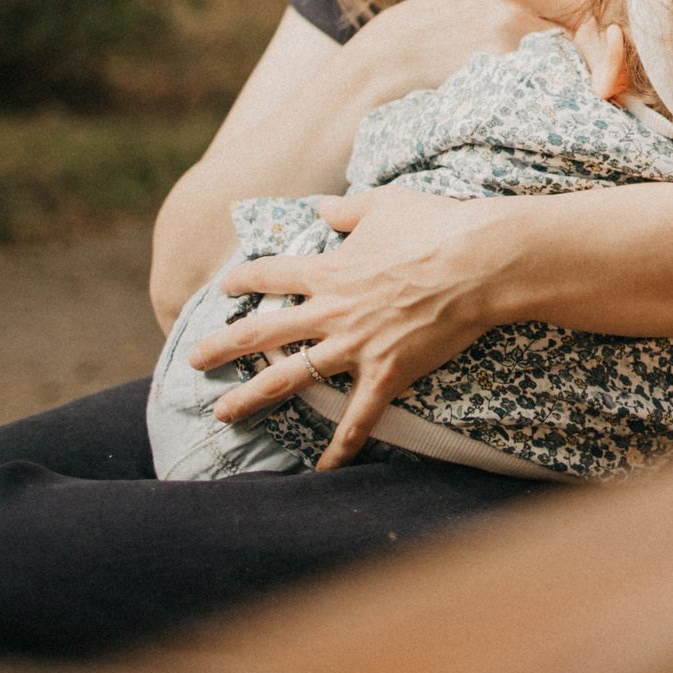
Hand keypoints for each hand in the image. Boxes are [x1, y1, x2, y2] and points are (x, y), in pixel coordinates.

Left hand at [187, 186, 517, 469]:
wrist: (479, 262)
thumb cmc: (435, 225)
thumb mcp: (384, 203)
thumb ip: (346, 209)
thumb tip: (321, 208)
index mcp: (328, 269)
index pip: (270, 274)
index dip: (242, 280)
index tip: (223, 287)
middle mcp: (331, 310)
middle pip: (261, 332)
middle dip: (221, 347)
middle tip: (193, 361)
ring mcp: (356, 345)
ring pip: (290, 376)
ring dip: (252, 396)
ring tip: (223, 412)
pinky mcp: (387, 372)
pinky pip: (358, 416)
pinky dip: (341, 446)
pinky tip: (322, 468)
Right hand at [355, 0, 593, 87]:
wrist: (405, 42)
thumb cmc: (465, 8)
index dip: (594, 4)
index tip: (580, 19)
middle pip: (587, 11)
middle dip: (581, 31)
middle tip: (553, 42)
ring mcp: (513, 15)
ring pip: (572, 40)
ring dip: (562, 53)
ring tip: (527, 51)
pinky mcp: (505, 49)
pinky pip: (548, 64)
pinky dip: (542, 69)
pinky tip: (514, 64)